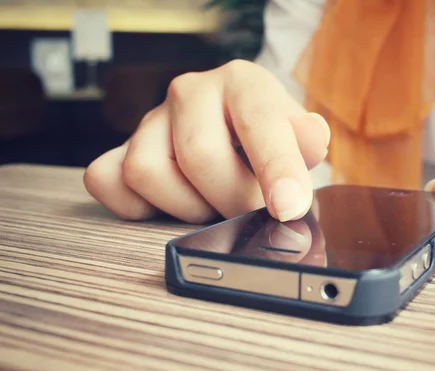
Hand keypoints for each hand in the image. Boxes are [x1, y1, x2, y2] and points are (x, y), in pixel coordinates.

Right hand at [84, 60, 329, 223]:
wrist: (229, 129)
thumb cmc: (265, 138)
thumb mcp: (297, 137)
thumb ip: (306, 142)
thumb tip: (312, 138)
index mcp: (242, 83)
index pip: (258, 123)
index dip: (275, 168)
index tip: (288, 208)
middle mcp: (191, 92)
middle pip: (199, 156)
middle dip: (230, 200)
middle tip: (248, 210)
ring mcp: (150, 120)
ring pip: (146, 173)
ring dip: (186, 206)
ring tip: (211, 203)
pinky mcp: (119, 149)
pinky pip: (108, 182)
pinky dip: (137, 207)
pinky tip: (171, 203)